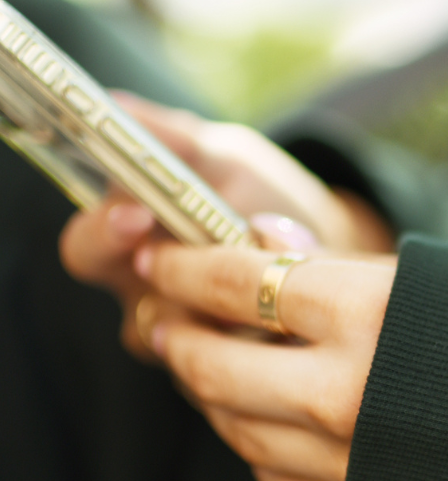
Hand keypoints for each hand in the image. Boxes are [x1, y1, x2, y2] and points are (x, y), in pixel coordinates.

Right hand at [59, 93, 393, 359]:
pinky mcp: (228, 375)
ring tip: (271, 283)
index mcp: (128, 243)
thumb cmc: (263, 195)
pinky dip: (263, 341)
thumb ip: (173, 139)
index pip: (87, 248)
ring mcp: (187, 344)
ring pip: (186, 348)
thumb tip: (117, 105)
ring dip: (228, 316)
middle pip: (129, 309)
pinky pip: (231, 373)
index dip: (104, 232)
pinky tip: (291, 317)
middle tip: (201, 262)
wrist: (328, 247)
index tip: (135, 212)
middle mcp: (146, 299)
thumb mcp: (224, 158)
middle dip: (167, 288)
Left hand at [134, 240, 396, 480]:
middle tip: (165, 321)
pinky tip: (269, 423)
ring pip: (240, 430)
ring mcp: (352, 462)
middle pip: (218, 367)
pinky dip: (263, 447)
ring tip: (211, 370)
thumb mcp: (425, 280)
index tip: (159, 263)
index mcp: (368, 315)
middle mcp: (348, 393)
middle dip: (179, 338)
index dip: (184, 269)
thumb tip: (261, 240)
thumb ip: (337, 262)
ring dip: (213, 396)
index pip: (238, 284)